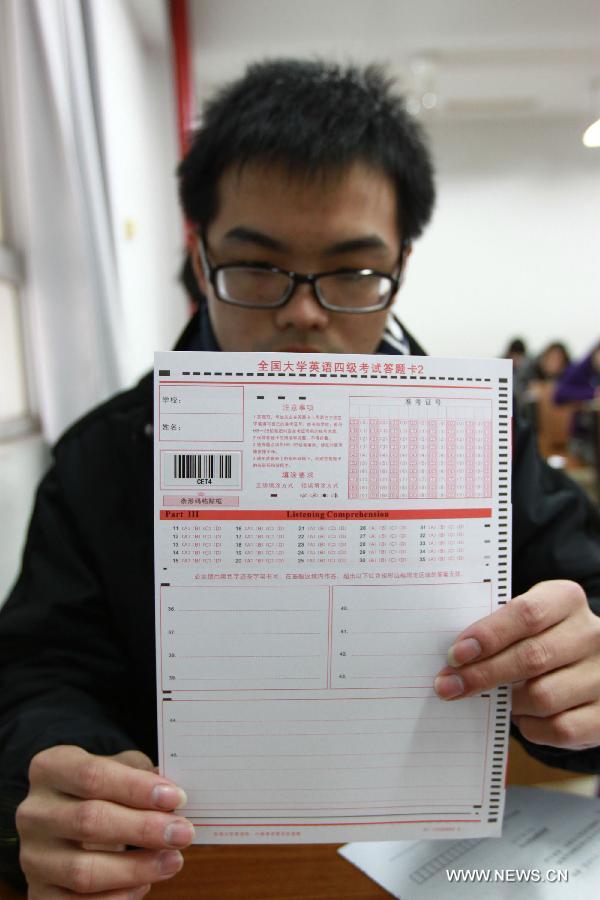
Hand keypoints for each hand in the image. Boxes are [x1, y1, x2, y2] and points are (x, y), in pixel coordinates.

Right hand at [16, 745, 193, 897]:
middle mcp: (34, 812)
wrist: (66, 819)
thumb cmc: (101, 789)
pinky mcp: (39, 894)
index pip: (92, 775)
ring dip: (136, 869)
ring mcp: (32, 856)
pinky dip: (116, 898)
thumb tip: (171, 796)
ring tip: (172, 861)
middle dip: (143, 829)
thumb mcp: (118, 767)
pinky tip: (145, 884)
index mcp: (50, 768)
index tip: (175, 797)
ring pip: (83, 870)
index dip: (135, 788)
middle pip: (89, 821)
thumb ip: (141, 775)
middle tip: (183, 832)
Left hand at [434, 580, 599, 750]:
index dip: (488, 635)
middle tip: (448, 686)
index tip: (455, 654)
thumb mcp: (525, 621)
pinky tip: (521, 716)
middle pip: (531, 657)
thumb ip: (497, 630)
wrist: (589, 666)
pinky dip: (532, 727)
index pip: (526, 614)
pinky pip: (560, 729)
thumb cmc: (542, 638)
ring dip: (509, 702)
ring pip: (543, 696)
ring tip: (495, 699)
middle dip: (483, 675)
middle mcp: (592, 634)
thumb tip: (454, 660)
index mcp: (567, 600)